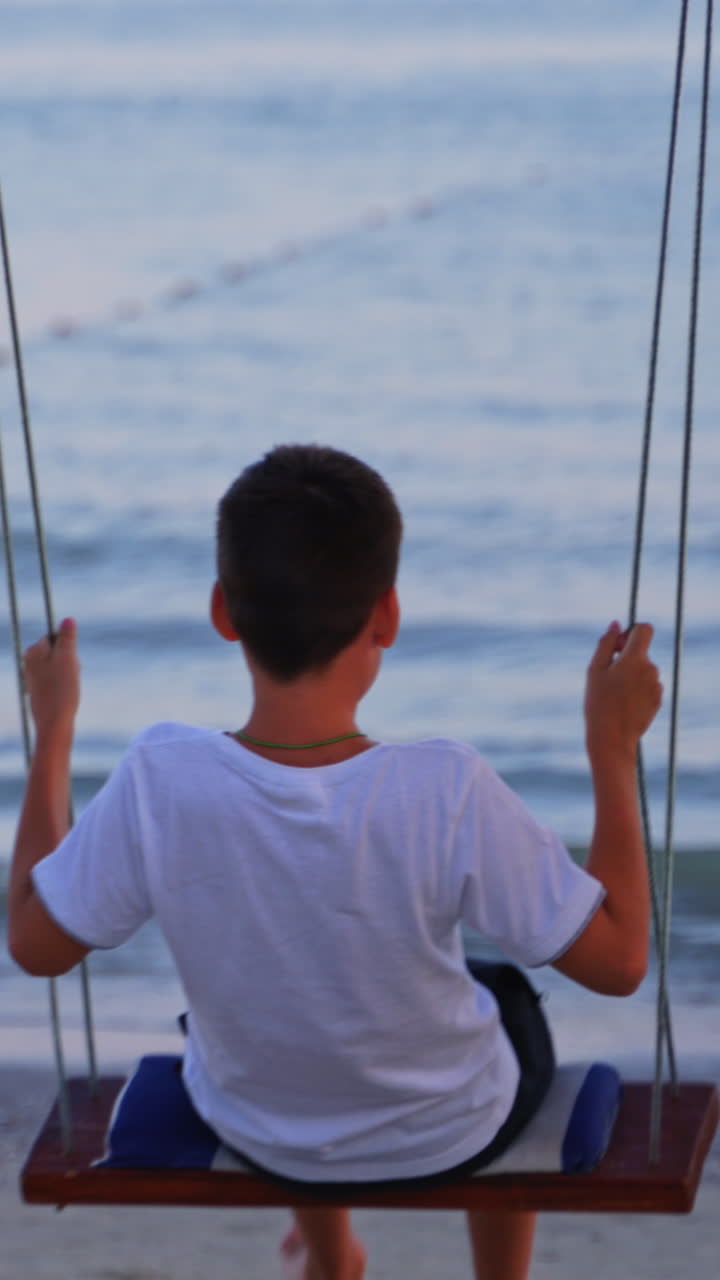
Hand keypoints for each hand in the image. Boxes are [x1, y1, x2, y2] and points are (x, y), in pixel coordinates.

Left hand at [23, 618, 79, 740]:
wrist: (54, 723)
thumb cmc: (61, 690)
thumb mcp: (68, 659)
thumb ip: (67, 637)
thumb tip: (67, 619)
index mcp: (33, 651)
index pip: (56, 638)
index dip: (69, 648)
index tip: (70, 662)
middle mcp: (29, 662)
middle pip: (57, 652)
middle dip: (69, 662)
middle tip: (71, 677)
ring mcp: (33, 677)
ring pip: (59, 667)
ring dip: (68, 674)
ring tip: (69, 688)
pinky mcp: (39, 690)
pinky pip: (56, 681)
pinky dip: (64, 686)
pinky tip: (65, 696)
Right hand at [584, 621, 662, 762]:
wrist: (612, 739)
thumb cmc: (598, 703)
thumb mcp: (595, 670)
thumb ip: (607, 644)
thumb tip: (616, 624)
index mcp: (635, 658)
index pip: (645, 629)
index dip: (632, 631)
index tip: (619, 645)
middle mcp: (651, 669)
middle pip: (642, 652)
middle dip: (627, 657)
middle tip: (608, 675)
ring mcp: (657, 685)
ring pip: (644, 670)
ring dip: (631, 675)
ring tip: (614, 694)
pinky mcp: (658, 699)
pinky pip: (648, 686)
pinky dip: (637, 689)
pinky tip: (623, 703)